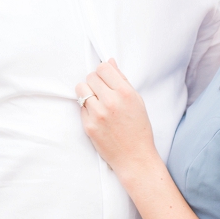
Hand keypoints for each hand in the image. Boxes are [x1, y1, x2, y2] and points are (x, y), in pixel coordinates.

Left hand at [75, 60, 155, 175]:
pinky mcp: (88, 126)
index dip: (104, 71)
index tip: (106, 78)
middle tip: (102, 91)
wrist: (134, 156)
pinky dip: (87, 108)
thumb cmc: (138, 128)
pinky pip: (80, 107)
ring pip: (81, 89)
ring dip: (87, 92)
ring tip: (97, 101)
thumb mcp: (137, 100)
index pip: (103, 68)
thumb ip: (122, 80)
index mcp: (125, 93)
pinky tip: (97, 115)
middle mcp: (110, 102)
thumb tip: (109, 62)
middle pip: (90, 77)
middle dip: (95, 81)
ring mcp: (97, 114)